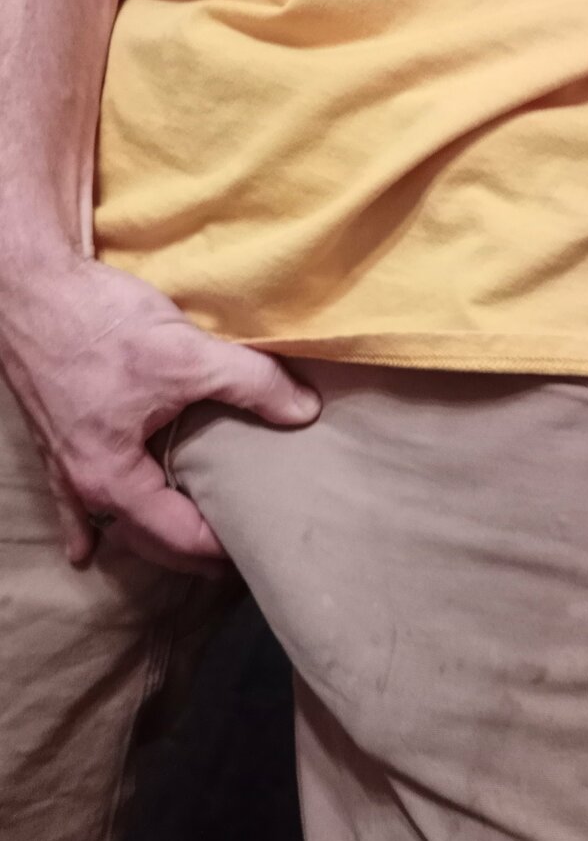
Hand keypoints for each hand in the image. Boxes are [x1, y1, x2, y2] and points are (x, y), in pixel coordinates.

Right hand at [0, 259, 320, 574]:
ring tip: (190, 547)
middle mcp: (82, 484)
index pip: (179, 537)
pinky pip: (73, 499)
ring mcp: (63, 463)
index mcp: (112, 478)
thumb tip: (305, 411)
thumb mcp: (186, 354)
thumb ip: (252, 383)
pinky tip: (85, 548)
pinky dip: (86, 524)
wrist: (27, 285)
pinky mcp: (54, 435)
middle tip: (238, 556)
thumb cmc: (97, 322)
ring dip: (152, 536)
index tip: (260, 548)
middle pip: (145, 539)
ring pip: (115, 520)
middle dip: (191, 553)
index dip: (222, 550)